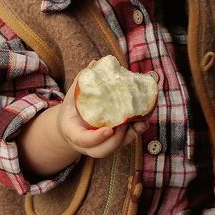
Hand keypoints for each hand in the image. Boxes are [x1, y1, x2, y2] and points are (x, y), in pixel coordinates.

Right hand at [17, 73, 148, 177]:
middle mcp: (86, 145)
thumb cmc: (72, 109)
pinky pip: (123, 143)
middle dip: (117, 140)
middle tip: (125, 124)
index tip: (110, 130)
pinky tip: (143, 122)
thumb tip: (95, 63)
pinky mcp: (111, 144)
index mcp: (73, 133)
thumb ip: (81, 82)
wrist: (71, 125)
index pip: (83, 140)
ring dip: (130, 137)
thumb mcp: (72, 96)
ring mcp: (99, 146)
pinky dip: (134, 133)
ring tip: (139, 123)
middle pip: (102, 150)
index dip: (97, 137)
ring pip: (115, 148)